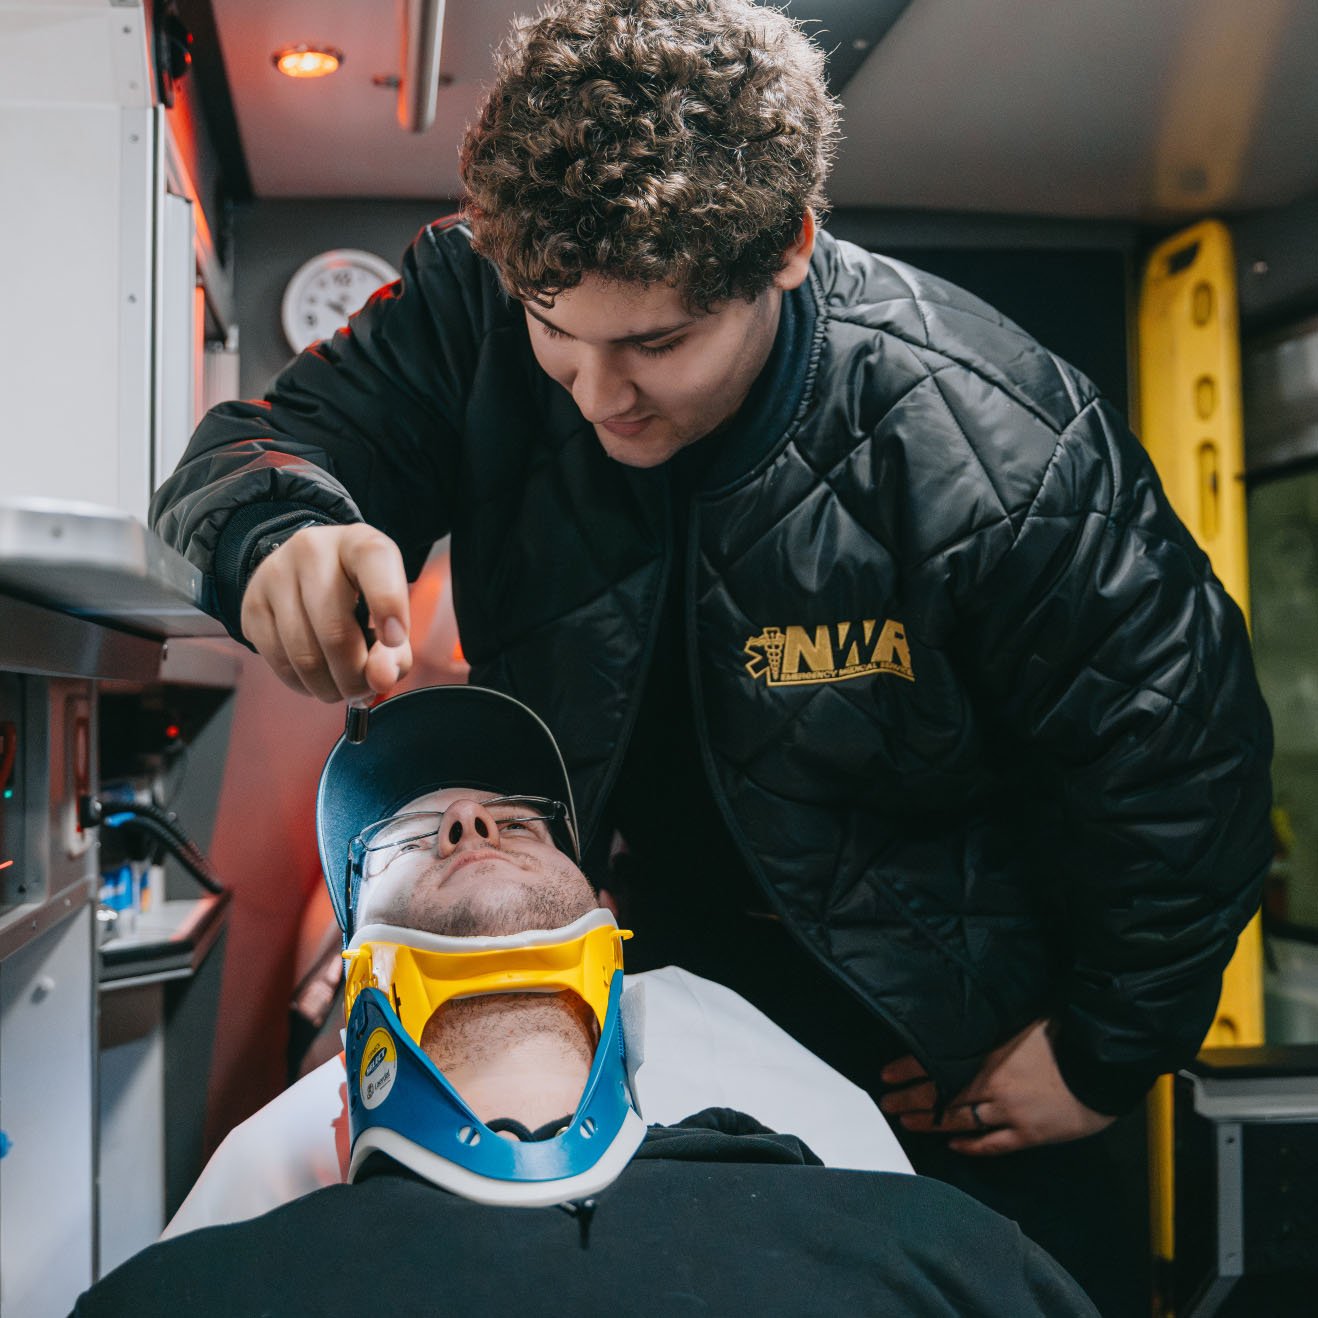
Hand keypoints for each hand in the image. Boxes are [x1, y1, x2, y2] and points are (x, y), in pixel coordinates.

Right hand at [240, 523, 412, 701]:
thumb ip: (395, 651)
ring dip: (328, 687)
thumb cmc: (358, 595)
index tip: (395, 640)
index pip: (374, 560)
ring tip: (341, 687)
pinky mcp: (251, 603)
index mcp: (357, 542)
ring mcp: (275, 575)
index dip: (388, 603)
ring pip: (303, 654)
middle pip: (335, 629)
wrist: (305, 571)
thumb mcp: (389, 611)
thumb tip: (380, 679)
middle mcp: (312, 550)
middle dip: (354, 675)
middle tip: (364, 690)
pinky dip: (302, 684)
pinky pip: (277, 661)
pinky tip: (316, 679)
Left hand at [878, 1018, 1114, 1154]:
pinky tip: (954, 1146)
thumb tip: (968, 1013)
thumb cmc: (1065, 1033)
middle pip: (940, 1096)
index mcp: (987, 1054)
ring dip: (932, 1123)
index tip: (886, 1075)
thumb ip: (993, 1024)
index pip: (935, 1063)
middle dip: (910, 1100)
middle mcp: (991, 1086)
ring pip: (960, 1122)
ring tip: (908, 1122)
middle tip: (887, 1103)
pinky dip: (972, 1147)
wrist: (1102, 1064)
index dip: (908, 1070)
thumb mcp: (1022, 1018)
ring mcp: (1010, 1114)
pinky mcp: (1030, 1135)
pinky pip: (994, 1145)